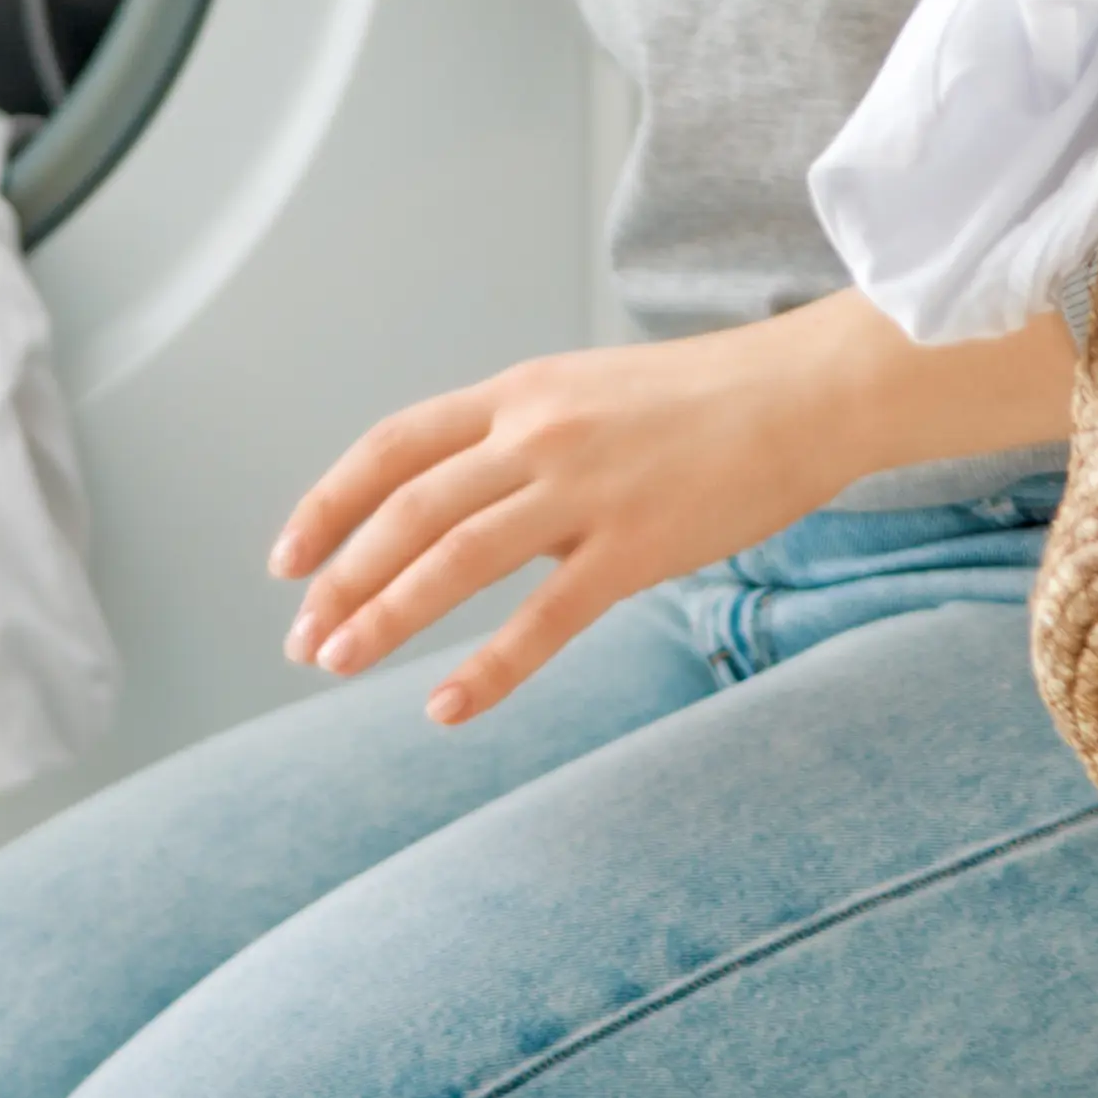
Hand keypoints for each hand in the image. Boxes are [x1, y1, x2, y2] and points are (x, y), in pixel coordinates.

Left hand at [273, 312, 873, 725]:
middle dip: (340, 578)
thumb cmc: (711, 399)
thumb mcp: (594, 392)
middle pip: (406, 510)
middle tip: (303, 638)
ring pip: (452, 559)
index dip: (328, 504)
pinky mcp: (634, 548)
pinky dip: (486, 669)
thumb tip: (468, 499)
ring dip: (384, 616)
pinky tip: (445, 707)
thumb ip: (526, 438)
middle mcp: (537, 434)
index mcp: (520, 392)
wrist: (810, 391)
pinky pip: (543, 621)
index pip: (392, 446)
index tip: (286, 559)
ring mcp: (584, 491)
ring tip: (337, 663)